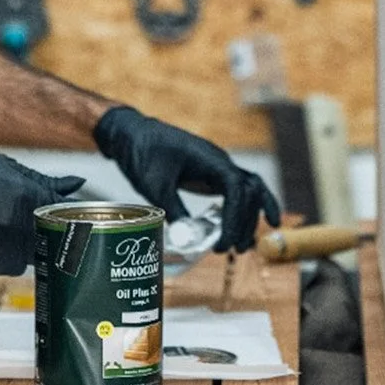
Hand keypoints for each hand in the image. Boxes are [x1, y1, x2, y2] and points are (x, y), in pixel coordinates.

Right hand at [0, 144, 83, 274]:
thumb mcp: (9, 168)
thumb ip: (45, 182)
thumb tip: (76, 184)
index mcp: (30, 199)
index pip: (68, 215)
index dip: (75, 217)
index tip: (79, 217)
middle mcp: (19, 228)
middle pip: (53, 240)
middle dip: (54, 234)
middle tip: (49, 227)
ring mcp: (1, 249)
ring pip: (31, 257)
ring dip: (29, 247)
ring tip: (11, 230)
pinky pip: (6, 265)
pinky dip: (5, 254)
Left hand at [94, 106, 281, 252]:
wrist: (133, 134)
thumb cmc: (143, 153)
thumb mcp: (154, 184)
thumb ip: (172, 209)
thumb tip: (187, 240)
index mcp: (209, 159)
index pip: (236, 188)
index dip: (234, 217)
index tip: (222, 242)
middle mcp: (221, 162)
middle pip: (250, 191)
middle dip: (244, 222)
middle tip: (231, 250)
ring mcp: (219, 167)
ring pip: (251, 190)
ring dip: (250, 218)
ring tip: (241, 248)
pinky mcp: (213, 175)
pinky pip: (240, 190)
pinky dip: (249, 208)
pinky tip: (248, 228)